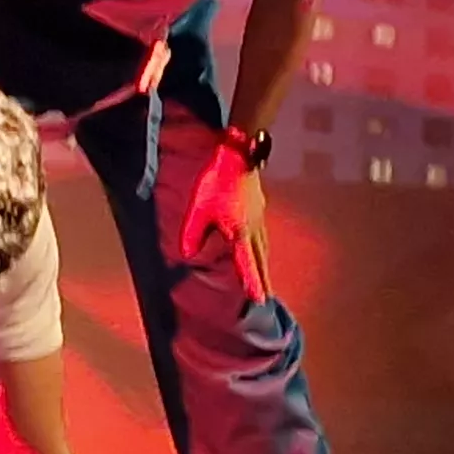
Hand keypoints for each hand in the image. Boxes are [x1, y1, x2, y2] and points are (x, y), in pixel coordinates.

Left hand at [175, 139, 272, 304]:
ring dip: (264, 264)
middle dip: (262, 278)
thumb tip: (186, 255)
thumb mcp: (198, 209)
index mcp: (240, 232)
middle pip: (260, 259)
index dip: (252, 282)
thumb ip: (193, 234)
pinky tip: (259, 246)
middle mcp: (254, 228)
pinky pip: (262, 235)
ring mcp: (259, 217)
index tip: (259, 300)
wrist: (238, 153)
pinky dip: (262, 248)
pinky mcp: (259, 207)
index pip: (246, 263)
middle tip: (266, 297)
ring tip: (265, 277)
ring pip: (264, 247)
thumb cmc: (217, 180)